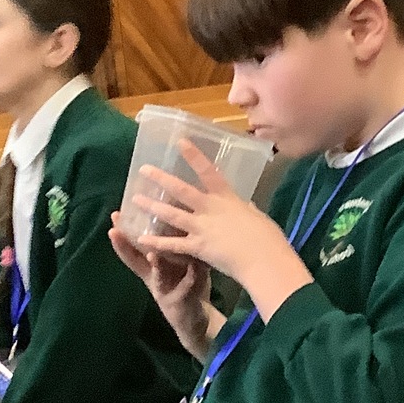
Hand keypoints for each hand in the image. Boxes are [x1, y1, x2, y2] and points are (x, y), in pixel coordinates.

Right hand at [110, 221, 222, 359]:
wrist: (196, 320)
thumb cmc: (186, 285)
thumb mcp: (180, 263)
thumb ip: (176, 244)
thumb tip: (178, 212)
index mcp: (152, 266)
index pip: (134, 248)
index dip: (123, 233)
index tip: (115, 216)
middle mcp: (153, 278)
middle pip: (136, 260)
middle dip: (125, 245)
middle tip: (115, 231)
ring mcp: (164, 292)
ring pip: (158, 277)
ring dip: (156, 265)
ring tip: (153, 255)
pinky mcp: (179, 304)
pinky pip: (186, 289)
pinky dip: (190, 279)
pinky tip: (196, 268)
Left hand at [129, 145, 311, 323]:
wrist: (264, 260)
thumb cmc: (268, 239)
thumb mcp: (257, 217)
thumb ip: (245, 210)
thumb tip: (244, 206)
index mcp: (228, 198)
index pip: (208, 171)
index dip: (194, 156)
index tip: (180, 142)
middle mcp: (211, 209)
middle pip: (181, 190)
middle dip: (161, 179)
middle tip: (144, 170)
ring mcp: (202, 227)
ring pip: (171, 214)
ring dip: (152, 206)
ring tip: (135, 200)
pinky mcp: (197, 247)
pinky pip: (172, 244)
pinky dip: (156, 242)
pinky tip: (140, 239)